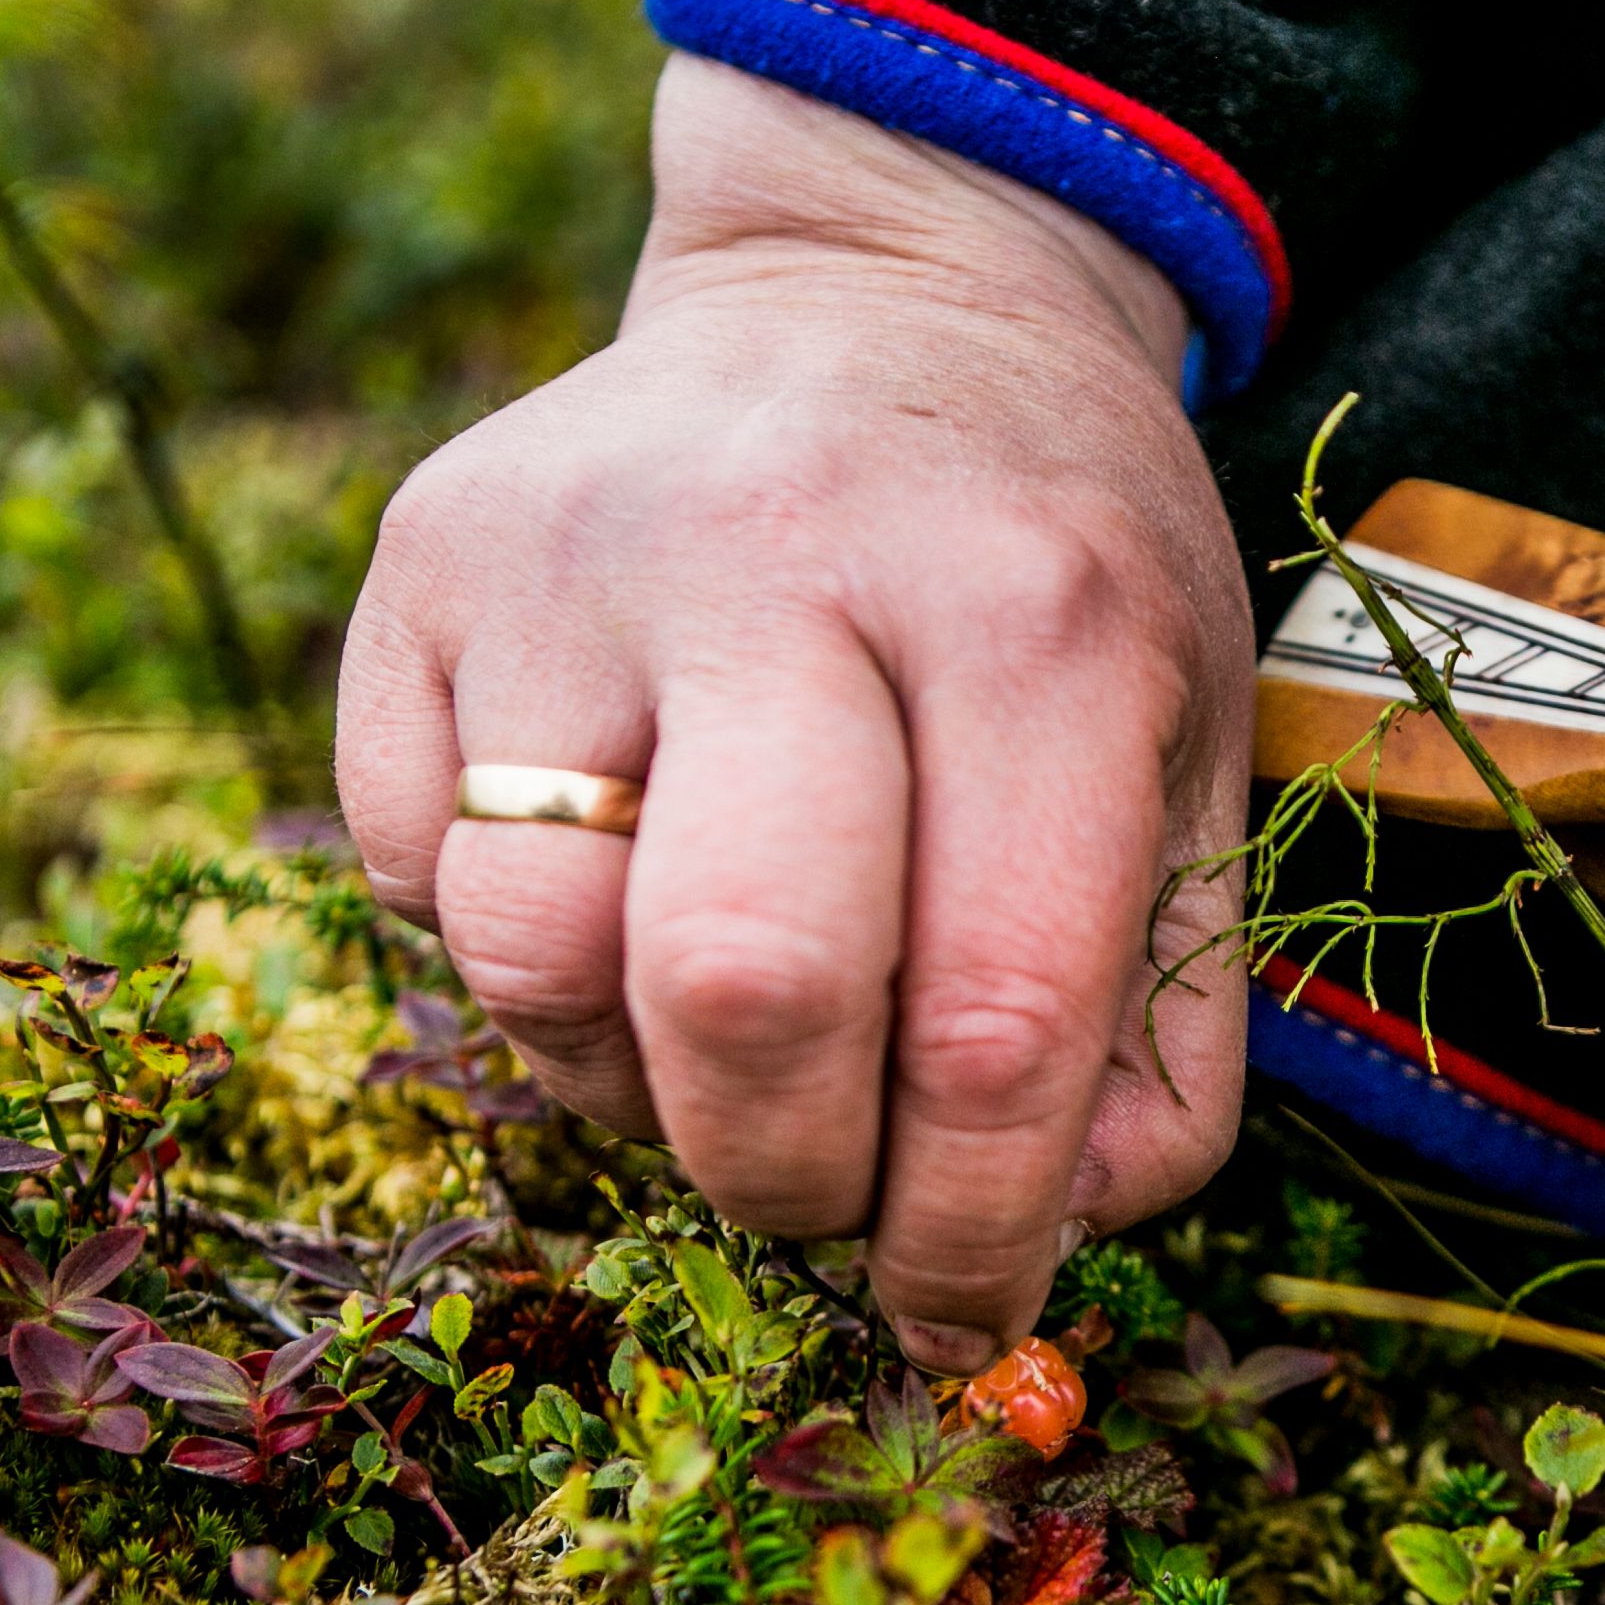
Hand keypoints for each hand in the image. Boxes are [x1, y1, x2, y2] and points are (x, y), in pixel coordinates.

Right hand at [337, 57, 1255, 1372]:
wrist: (887, 290)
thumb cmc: (1060, 571)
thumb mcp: (1195, 753)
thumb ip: (1165, 1023)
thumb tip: (1036, 1252)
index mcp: (1036, 617)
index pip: (991, 1023)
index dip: (969, 1235)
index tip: (961, 1314)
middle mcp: (793, 556)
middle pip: (741, 993)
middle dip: (784, 1174)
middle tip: (826, 1184)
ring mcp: (577, 548)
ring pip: (533, 959)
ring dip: (630, 1087)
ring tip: (725, 1037)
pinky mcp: (426, 558)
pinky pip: (409, 874)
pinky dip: (520, 959)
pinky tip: (626, 885)